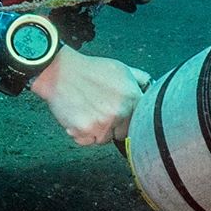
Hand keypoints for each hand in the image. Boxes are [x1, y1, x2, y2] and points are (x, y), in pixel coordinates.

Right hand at [28, 45, 150, 145]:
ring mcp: (102, 123)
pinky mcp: (84, 130)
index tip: (121, 117)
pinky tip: (77, 117)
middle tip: (99, 110)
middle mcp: (120, 112)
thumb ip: (140, 79)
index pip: (140, 123)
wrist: (59, 71)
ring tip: (86, 111)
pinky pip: (86, 141)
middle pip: (122, 134)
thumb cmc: (89, 69)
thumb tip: (152, 88)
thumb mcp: (121, 68)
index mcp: (133, 98)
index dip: (128, 120)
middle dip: (112, 126)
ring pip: (103, 139)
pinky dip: (80, 134)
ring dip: (96, 131)